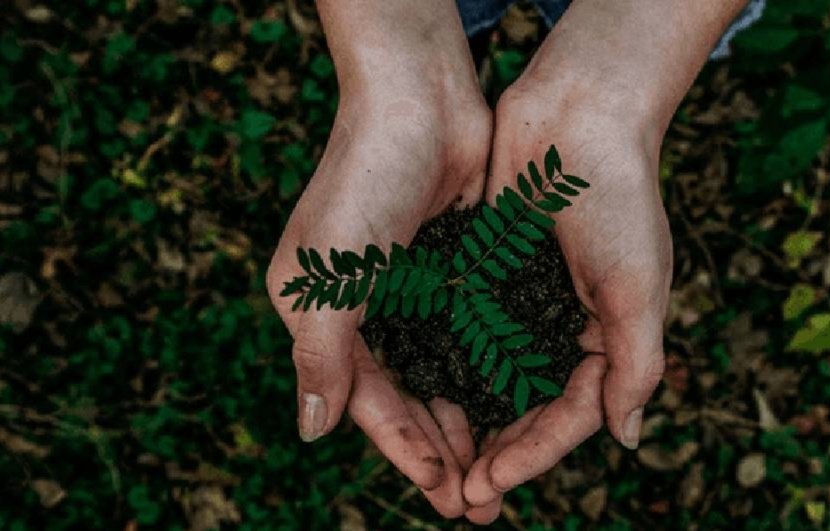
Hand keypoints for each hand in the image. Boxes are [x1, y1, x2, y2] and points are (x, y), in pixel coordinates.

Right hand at [265, 5, 490, 514]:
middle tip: (478, 504)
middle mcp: (364, 309)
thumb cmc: (363, 181)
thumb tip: (310, 432)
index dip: (401, 447)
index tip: (442, 489)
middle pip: (405, 397)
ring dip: (468, 423)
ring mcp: (411, 291)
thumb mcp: (328, 274)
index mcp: (320, 314)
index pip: (363, 399)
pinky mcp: (453, 271)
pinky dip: (487, 373)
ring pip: (441, 375)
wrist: (420, 101)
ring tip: (499, 471)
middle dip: (439, 451)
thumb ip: (321, 355)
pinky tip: (514, 406)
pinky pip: (470, 337)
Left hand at [461, 67, 672, 522]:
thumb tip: (627, 439)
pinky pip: (466, 332)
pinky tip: (420, 395)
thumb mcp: (639, 287)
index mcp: (607, 337)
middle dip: (499, 454)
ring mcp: (523, 303)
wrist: (578, 116)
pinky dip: (448, 366)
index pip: (571, 414)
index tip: (491, 484)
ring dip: (469, 423)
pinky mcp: (487, 275)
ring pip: (492, 379)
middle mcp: (563, 327)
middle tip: (461, 498)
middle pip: (528, 408)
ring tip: (439, 465)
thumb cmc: (619, 199)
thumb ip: (636, 364)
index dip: (534, 454)